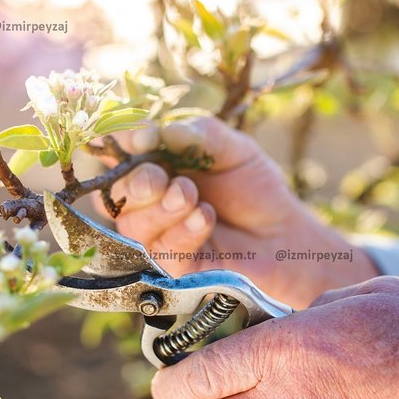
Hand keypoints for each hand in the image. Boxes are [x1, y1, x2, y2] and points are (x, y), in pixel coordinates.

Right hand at [104, 117, 377, 308]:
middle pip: (114, 194)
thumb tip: (161, 131)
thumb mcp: (234, 149)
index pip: (118, 152)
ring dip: (161, 209)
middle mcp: (147, 200)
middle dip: (135, 183)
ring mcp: (156, 236)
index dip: (119, 144)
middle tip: (160, 178)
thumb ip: (199, 135)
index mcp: (154, 164)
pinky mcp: (171, 267)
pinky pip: (160, 251)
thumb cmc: (255, 189)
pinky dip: (181, 231)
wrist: (284, 234)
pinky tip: (205, 218)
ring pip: (132, 225)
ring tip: (192, 196)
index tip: (141, 138)